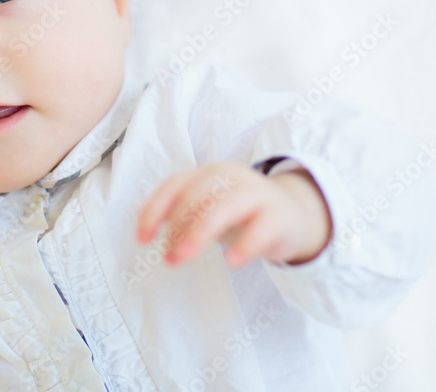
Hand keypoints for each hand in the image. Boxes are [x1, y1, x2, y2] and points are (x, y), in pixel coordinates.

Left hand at [135, 161, 332, 267]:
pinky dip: (245, 244)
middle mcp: (230, 177)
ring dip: (199, 233)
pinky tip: (232, 262)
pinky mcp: (279, 215)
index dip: (154, 210)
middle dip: (177, 227)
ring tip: (185, 258)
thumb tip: (146, 234)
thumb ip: (181, 216)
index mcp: (208, 174)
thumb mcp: (208, 209)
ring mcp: (256, 193)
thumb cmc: (241, 214)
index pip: (174, 185)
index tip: (142, 240)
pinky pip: (260, 228)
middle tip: (169, 258)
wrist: (293, 215)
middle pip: (196, 195)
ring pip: (224, 206)